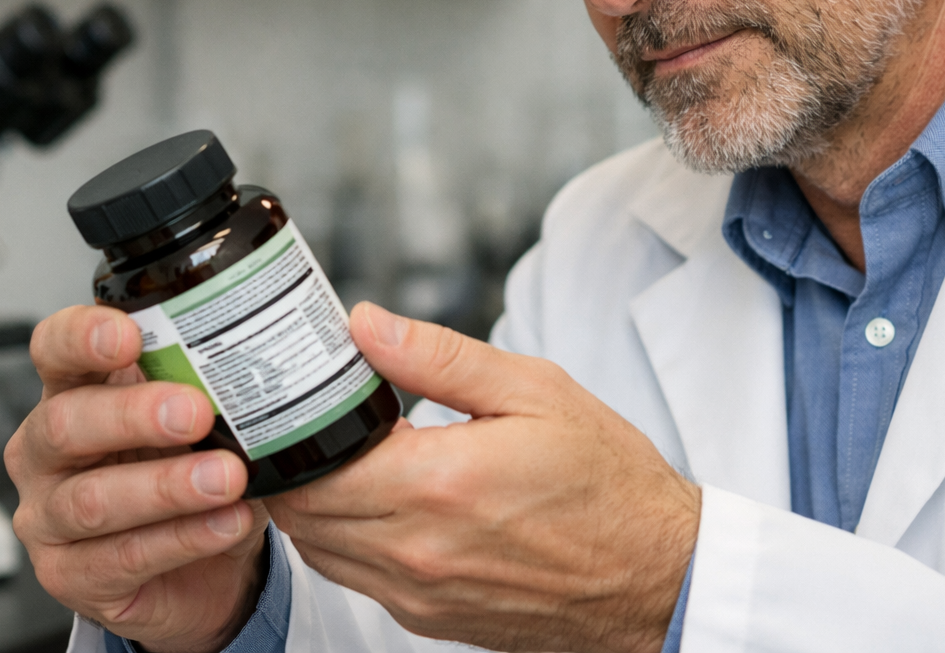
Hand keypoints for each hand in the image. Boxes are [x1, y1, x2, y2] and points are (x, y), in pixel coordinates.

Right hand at [6, 305, 268, 652]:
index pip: (53, 351)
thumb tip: (259, 357)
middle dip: (132, 415)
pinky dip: (184, 538)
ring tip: (228, 478)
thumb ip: (207, 385)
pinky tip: (227, 523)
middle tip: (195, 412)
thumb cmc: (189, 468)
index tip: (128, 336)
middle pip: (64, 424)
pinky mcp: (70, 576)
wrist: (203, 566)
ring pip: (93, 500)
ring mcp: (47, 518)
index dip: (80, 338)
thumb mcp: (199, 419)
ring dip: (167, 487)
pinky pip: (123, 557)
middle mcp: (44, 452)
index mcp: (72, 393)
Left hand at [268, 303, 700, 652]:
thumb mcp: (533, 391)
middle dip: (292, 463)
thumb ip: (438, 357)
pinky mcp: (429, 618)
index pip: (312, 464)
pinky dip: (346, 538)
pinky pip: (357, 577)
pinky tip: (377, 500)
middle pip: (300, 512)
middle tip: (307, 418)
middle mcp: (418, 550)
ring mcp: (420, 593)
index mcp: (439, 485)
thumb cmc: (608, 484)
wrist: (657, 575)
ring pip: (319, 550)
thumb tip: (365, 326)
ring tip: (342, 455)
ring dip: (314, 503)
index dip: (287, 427)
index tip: (295, 392)